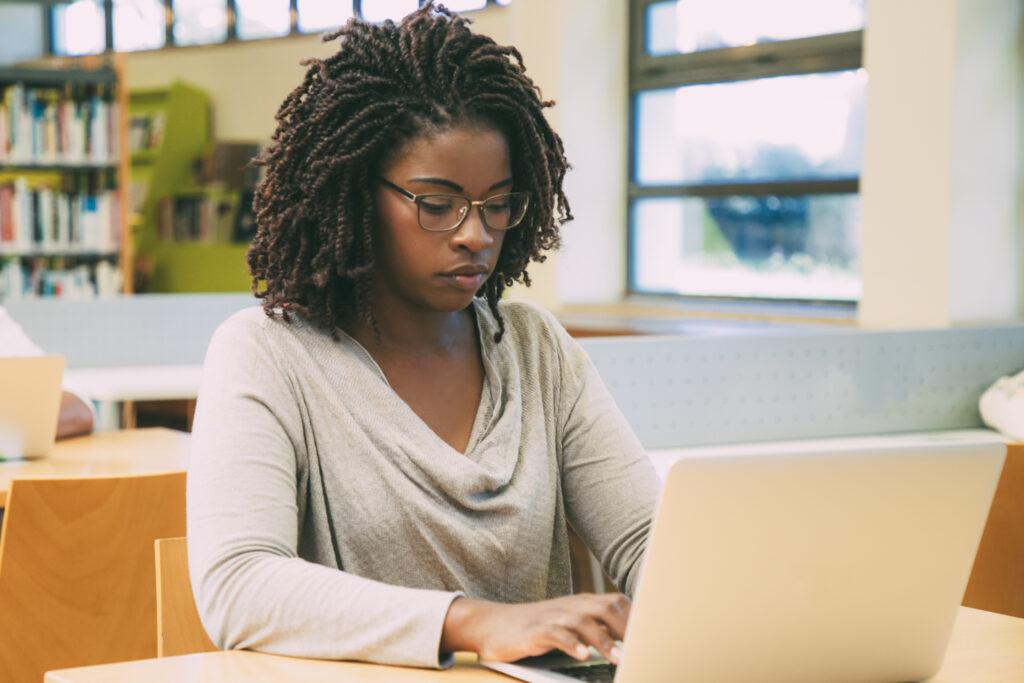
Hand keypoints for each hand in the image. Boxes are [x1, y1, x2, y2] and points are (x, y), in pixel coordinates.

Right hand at [441, 593, 629, 664]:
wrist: (492, 624)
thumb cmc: (536, 628)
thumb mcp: (568, 625)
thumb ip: (595, 628)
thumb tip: (628, 640)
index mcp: (582, 604)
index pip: (617, 603)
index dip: (637, 617)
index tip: (656, 635)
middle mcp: (571, 606)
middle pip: (605, 607)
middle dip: (626, 627)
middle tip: (643, 648)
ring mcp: (552, 616)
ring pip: (583, 622)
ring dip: (603, 640)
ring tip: (619, 658)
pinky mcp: (534, 631)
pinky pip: (555, 635)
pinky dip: (570, 644)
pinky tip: (582, 656)